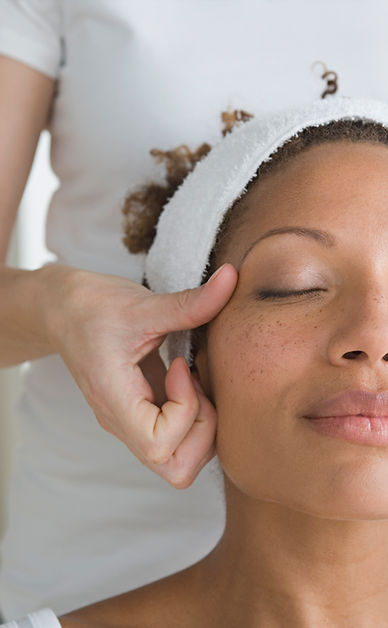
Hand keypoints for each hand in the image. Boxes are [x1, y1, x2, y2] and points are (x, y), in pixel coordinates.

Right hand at [42, 262, 237, 487]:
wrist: (61, 310)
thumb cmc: (92, 307)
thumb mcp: (142, 303)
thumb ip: (190, 302)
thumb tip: (232, 278)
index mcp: (114, 401)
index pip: (159, 446)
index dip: (186, 411)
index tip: (181, 367)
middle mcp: (121, 422)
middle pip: (175, 467)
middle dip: (203, 430)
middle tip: (196, 383)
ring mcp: (130, 422)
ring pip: (178, 459)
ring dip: (200, 424)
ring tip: (191, 379)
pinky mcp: (139, 413)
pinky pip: (175, 436)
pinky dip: (192, 415)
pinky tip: (185, 379)